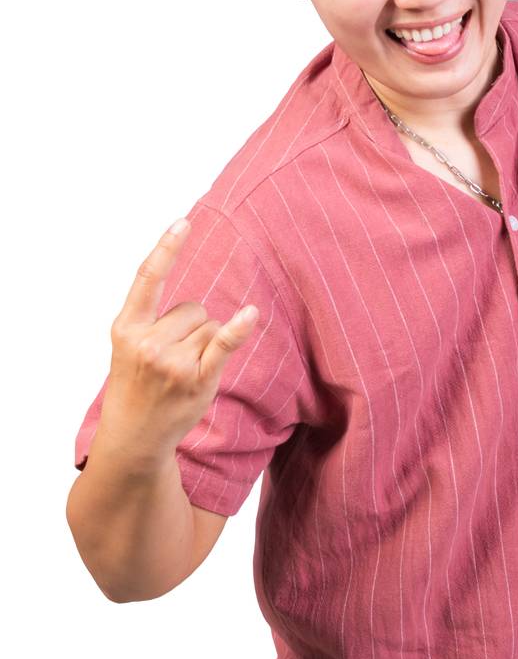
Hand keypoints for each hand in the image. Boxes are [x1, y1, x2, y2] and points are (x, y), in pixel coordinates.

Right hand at [98, 218, 259, 468]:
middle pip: (194, 307)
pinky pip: (223, 343)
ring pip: (212, 326)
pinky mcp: (197, 377)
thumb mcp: (129, 350)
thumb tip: (199, 305)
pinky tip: (251, 315)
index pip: (147, 279)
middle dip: (192, 327)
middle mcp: (147, 341)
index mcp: (126, 328)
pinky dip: (238, 329)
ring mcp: (172, 360)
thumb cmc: (137, 388)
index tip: (184, 222)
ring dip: (207, 344)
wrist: (134, 436)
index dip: (166, 249)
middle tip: (173, 360)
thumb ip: (152, 322)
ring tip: (184, 372)